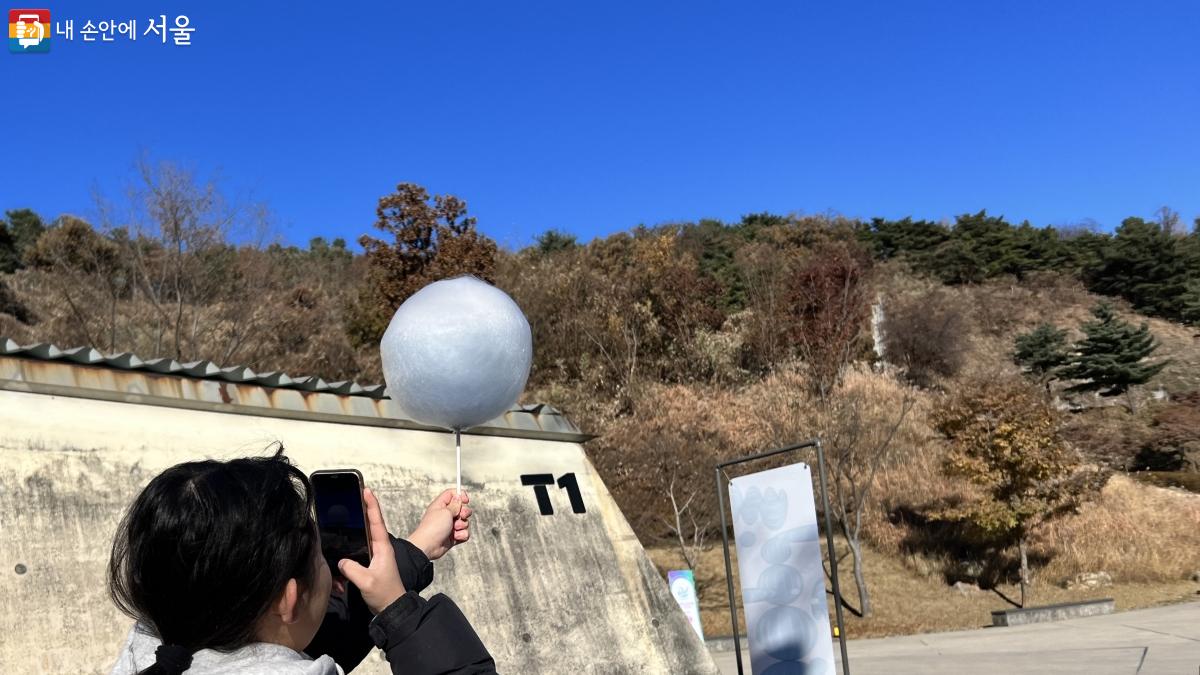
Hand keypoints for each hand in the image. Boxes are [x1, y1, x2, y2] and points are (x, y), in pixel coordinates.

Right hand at [337, 488, 405, 613]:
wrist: (391, 608)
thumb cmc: (384, 594)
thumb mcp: (367, 582)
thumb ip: (352, 570)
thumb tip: (341, 561)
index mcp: (383, 548)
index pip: (376, 522)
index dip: (371, 505)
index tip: (367, 491)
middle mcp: (380, 549)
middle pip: (371, 524)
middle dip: (364, 508)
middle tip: (356, 494)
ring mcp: (375, 556)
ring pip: (364, 536)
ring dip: (359, 524)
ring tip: (351, 511)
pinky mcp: (369, 564)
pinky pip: (360, 549)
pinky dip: (353, 542)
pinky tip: (346, 538)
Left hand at [407, 489, 472, 560]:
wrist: (428, 546)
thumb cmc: (434, 527)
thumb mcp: (445, 511)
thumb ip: (455, 504)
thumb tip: (458, 497)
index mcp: (441, 505)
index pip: (452, 494)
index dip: (460, 495)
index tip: (466, 500)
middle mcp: (446, 515)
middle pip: (462, 508)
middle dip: (465, 512)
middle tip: (460, 515)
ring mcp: (450, 526)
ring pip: (465, 522)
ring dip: (462, 525)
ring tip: (454, 529)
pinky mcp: (453, 536)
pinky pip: (464, 533)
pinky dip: (462, 535)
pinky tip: (455, 537)